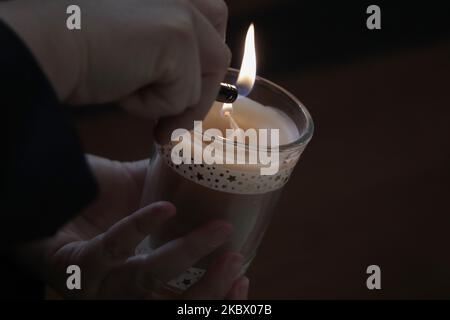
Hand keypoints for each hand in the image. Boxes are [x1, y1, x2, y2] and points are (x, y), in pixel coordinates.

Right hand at [0, 0, 229, 128]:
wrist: (46, 44)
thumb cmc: (80, 49)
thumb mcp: (138, 48)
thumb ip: (168, 57)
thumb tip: (190, 95)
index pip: (212, 22)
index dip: (203, 64)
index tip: (183, 96)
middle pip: (218, 52)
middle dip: (198, 91)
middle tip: (168, 120)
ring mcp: (183, 11)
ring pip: (205, 77)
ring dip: (171, 101)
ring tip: (131, 94)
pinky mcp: (178, 33)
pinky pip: (183, 93)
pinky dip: (153, 105)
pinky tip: (122, 88)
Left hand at [20, 155, 248, 298]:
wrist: (46, 193)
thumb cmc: (93, 201)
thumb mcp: (143, 197)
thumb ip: (174, 189)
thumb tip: (207, 169)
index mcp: (139, 280)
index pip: (181, 302)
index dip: (217, 298)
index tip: (243, 277)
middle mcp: (119, 291)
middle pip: (169, 305)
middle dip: (209, 289)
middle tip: (234, 259)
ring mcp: (96, 282)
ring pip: (146, 282)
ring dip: (186, 256)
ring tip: (217, 230)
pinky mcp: (74, 266)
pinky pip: (114, 249)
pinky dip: (141, 227)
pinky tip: (165, 209)